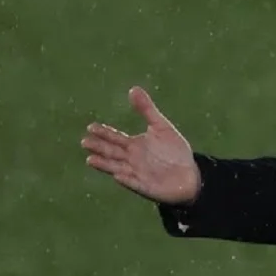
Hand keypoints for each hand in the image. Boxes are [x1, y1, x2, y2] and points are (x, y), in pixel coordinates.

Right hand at [81, 86, 201, 204]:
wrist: (190, 174)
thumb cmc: (174, 151)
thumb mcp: (161, 127)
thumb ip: (147, 110)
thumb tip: (133, 88)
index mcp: (133, 145)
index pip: (115, 137)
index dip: (104, 132)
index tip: (91, 126)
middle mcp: (131, 159)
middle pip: (112, 152)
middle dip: (99, 147)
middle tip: (85, 141)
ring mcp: (136, 173)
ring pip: (117, 168)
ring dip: (104, 164)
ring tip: (90, 160)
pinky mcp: (145, 186)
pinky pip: (134, 183)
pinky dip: (126, 180)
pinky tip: (118, 175)